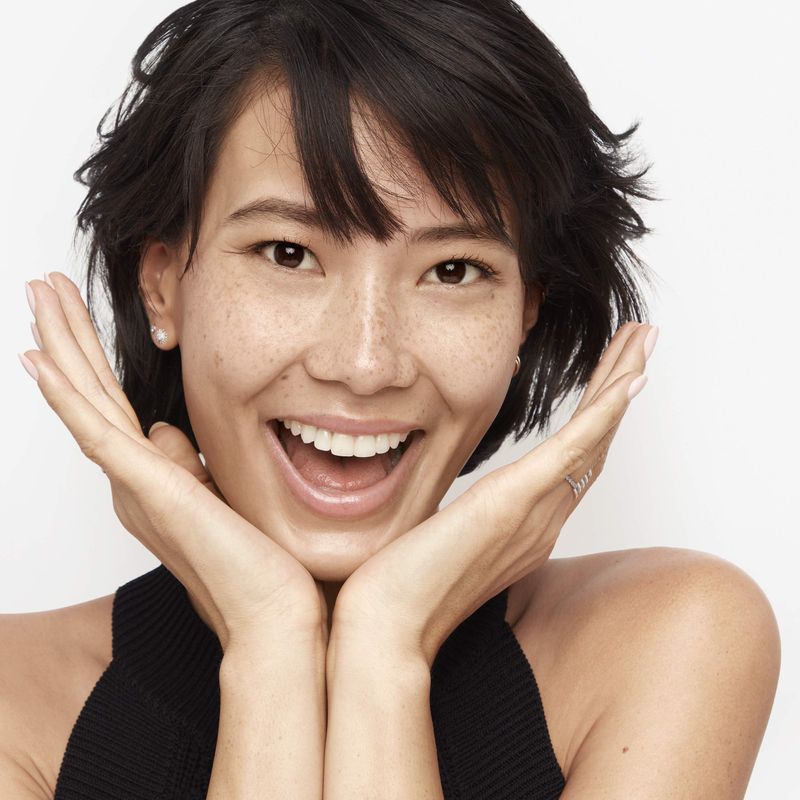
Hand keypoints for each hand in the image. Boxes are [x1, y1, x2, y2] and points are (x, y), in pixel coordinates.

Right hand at [21, 272, 323, 650]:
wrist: (274, 609)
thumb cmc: (254, 561)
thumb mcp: (216, 496)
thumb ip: (184, 463)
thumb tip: (166, 430)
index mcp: (149, 478)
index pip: (111, 402)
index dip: (89, 355)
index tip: (74, 310)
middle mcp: (132, 479)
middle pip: (91, 392)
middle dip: (66, 334)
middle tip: (42, 283)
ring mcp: (136, 485)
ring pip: (87, 401)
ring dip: (61, 345)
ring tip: (37, 294)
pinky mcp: (150, 492)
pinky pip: (99, 434)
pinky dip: (66, 397)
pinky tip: (38, 360)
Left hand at [330, 322, 655, 665]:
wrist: (389, 626)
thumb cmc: (407, 586)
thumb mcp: (446, 538)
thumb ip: (468, 518)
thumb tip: (463, 503)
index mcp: (529, 526)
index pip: (575, 459)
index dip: (600, 416)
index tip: (612, 377)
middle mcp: (544, 520)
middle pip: (596, 443)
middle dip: (619, 387)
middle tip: (642, 341)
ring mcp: (535, 513)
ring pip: (594, 438)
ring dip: (621, 384)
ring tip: (643, 340)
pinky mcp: (515, 503)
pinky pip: (573, 450)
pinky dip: (604, 414)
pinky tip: (628, 381)